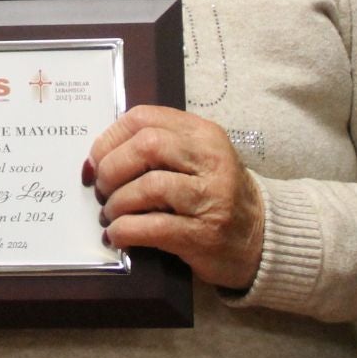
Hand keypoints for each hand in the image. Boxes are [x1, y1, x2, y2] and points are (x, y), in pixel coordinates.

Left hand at [87, 105, 264, 290]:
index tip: (95, 160)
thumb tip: (98, 158)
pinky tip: (118, 235)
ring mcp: (211, 198)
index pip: (143, 118)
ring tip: (111, 214)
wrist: (261, 238)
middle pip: (146, 146)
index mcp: (203, 134)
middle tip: (102, 189)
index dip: (109, 138)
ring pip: (149, 186)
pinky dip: (126, 230)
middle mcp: (211, 160)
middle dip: (112, 169)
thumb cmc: (215, 195)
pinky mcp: (205, 235)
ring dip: (118, 203)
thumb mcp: (195, 159)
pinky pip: (154, 227)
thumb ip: (157, 149)